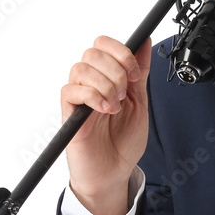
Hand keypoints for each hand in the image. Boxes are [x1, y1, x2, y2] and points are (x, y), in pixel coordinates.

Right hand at [61, 35, 151, 214]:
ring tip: (115, 107)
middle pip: (92, 52)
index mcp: (108, 77)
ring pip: (82, 68)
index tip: (136, 73)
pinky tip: (105, 110)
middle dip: (116, 70)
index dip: (121, 52)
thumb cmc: (123, 142)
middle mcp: (91, 83)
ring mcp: (79, 96)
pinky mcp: (69, 112)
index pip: (103, 44)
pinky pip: (71, 90)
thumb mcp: (140, 102)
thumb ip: (140, 73)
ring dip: (106, 86)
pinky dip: (93, 97)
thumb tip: (145, 42)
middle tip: (125, 94)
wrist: (113, 172)